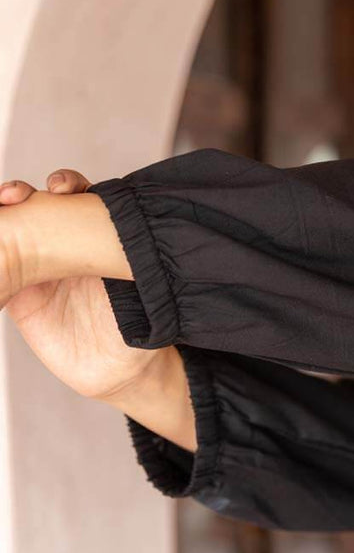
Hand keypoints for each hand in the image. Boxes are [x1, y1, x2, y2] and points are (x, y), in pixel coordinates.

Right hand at [0, 170, 158, 399]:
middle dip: (21, 193)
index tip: (62, 187)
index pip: (76, 196)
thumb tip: (118, 240)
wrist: (123, 367)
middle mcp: (65, 244)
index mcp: (95, 233)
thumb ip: (122, 261)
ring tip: (1, 211)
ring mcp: (39, 268)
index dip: (66, 184)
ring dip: (1, 217)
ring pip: (11, 232)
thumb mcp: (137, 285)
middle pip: (34, 206)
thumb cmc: (141, 321)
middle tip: (17, 196)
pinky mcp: (20, 297)